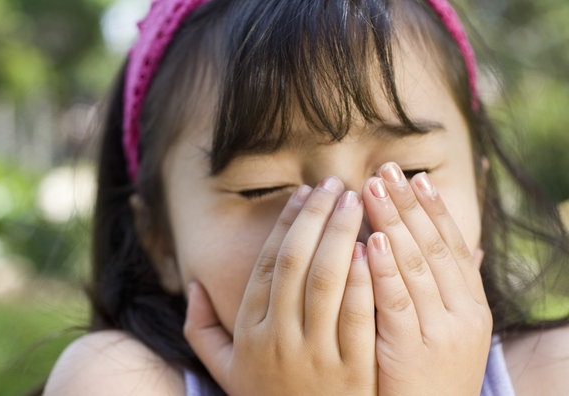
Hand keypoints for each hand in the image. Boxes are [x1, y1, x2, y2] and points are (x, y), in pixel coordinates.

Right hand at [184, 177, 376, 394]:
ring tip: (357, 202)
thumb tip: (193, 287)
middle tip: (334, 185)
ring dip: (342, 235)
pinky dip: (365, 278)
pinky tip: (375, 247)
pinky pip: (358, 316)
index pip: (268, 264)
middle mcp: (278, 339)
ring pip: (328, 281)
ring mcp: (316, 356)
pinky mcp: (353, 374)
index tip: (303, 194)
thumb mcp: (225, 370)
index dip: (286, 224)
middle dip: (316, 217)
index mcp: (250, 332)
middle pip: (297, 262)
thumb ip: (202, 329)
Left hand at [362, 162, 491, 395]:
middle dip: (408, 205)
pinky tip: (370, 241)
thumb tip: (469, 249)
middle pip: (432, 247)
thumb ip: (454, 289)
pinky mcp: (410, 352)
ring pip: (415, 267)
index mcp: (472, 306)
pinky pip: (395, 303)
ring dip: (393, 223)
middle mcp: (462, 315)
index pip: (453, 246)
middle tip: (386, 170)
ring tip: (373, 189)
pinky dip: (384, 269)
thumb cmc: (434, 376)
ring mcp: (439, 333)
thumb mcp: (452, 331)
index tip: (415, 177)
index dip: (434, 210)